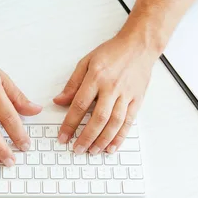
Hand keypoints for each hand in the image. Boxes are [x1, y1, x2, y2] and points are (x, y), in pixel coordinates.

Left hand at [53, 33, 158, 153]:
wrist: (139, 46)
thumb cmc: (112, 53)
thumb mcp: (86, 62)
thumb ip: (72, 84)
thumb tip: (59, 101)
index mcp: (96, 77)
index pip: (79, 105)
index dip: (70, 124)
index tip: (63, 136)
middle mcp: (112, 87)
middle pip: (98, 118)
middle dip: (87, 137)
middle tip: (77, 149)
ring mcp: (126, 95)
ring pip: (114, 123)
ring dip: (103, 140)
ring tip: (93, 151)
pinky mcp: (137, 100)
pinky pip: (128, 122)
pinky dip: (120, 136)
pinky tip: (112, 146)